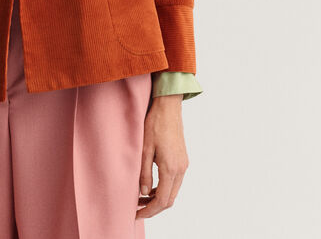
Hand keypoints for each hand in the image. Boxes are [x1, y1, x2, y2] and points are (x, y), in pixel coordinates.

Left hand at [135, 94, 188, 219]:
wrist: (169, 107)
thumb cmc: (155, 124)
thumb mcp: (144, 148)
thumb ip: (144, 172)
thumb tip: (143, 193)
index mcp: (171, 168)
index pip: (162, 200)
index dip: (149, 211)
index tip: (136, 214)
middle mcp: (181, 169)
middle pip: (170, 200)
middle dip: (154, 208)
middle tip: (137, 209)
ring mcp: (184, 165)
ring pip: (173, 192)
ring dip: (159, 198)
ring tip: (141, 198)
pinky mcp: (183, 160)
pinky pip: (175, 182)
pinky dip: (163, 188)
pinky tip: (151, 186)